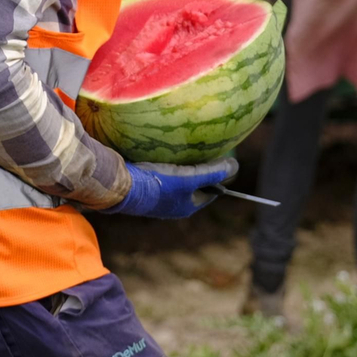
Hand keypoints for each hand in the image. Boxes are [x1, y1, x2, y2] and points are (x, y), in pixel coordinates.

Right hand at [104, 158, 238, 219]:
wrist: (121, 187)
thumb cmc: (158, 185)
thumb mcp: (190, 178)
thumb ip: (212, 172)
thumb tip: (235, 166)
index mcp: (186, 207)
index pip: (210, 191)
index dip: (218, 176)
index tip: (221, 159)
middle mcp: (173, 205)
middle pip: (194, 185)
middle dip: (199, 170)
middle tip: (203, 150)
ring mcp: (158, 197)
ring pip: (177, 179)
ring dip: (182, 166)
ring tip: (184, 149)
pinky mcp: (145, 187)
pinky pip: (162, 175)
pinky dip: (166, 165)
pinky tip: (163, 152)